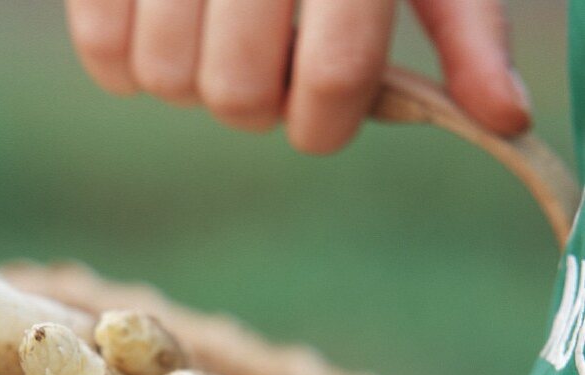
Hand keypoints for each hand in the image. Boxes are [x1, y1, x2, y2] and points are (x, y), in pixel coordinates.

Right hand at [65, 0, 530, 153]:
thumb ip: (463, 25)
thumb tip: (501, 118)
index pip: (331, 78)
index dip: (327, 122)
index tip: (328, 112)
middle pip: (239, 96)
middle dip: (259, 101)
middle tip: (270, 56)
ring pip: (168, 82)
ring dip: (195, 79)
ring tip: (216, 28)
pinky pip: (101, 53)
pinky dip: (126, 61)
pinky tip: (161, 23)